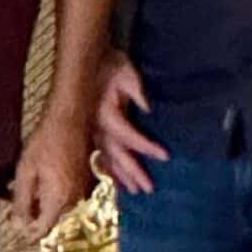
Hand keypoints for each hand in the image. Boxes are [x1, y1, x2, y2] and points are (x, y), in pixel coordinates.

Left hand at [7, 104, 93, 245]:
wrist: (70, 120)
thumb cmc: (46, 141)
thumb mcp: (25, 172)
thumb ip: (22, 202)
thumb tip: (18, 225)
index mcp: (58, 199)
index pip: (42, 230)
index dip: (27, 233)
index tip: (15, 230)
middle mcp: (73, 199)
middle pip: (48, 219)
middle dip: (31, 214)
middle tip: (11, 202)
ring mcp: (80, 191)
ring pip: (55, 207)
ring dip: (39, 202)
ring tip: (22, 186)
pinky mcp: (83, 182)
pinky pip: (63, 196)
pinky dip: (50, 192)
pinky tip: (38, 178)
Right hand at [93, 51, 170, 194]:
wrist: (86, 60)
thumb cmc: (109, 64)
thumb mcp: (126, 73)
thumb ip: (137, 92)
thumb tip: (148, 109)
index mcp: (106, 114)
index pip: (129, 136)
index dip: (147, 147)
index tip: (165, 156)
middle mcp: (97, 127)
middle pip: (117, 155)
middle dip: (133, 172)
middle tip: (148, 188)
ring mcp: (93, 130)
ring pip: (107, 158)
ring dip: (121, 175)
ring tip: (134, 190)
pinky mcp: (92, 131)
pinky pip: (100, 154)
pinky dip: (108, 169)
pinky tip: (116, 180)